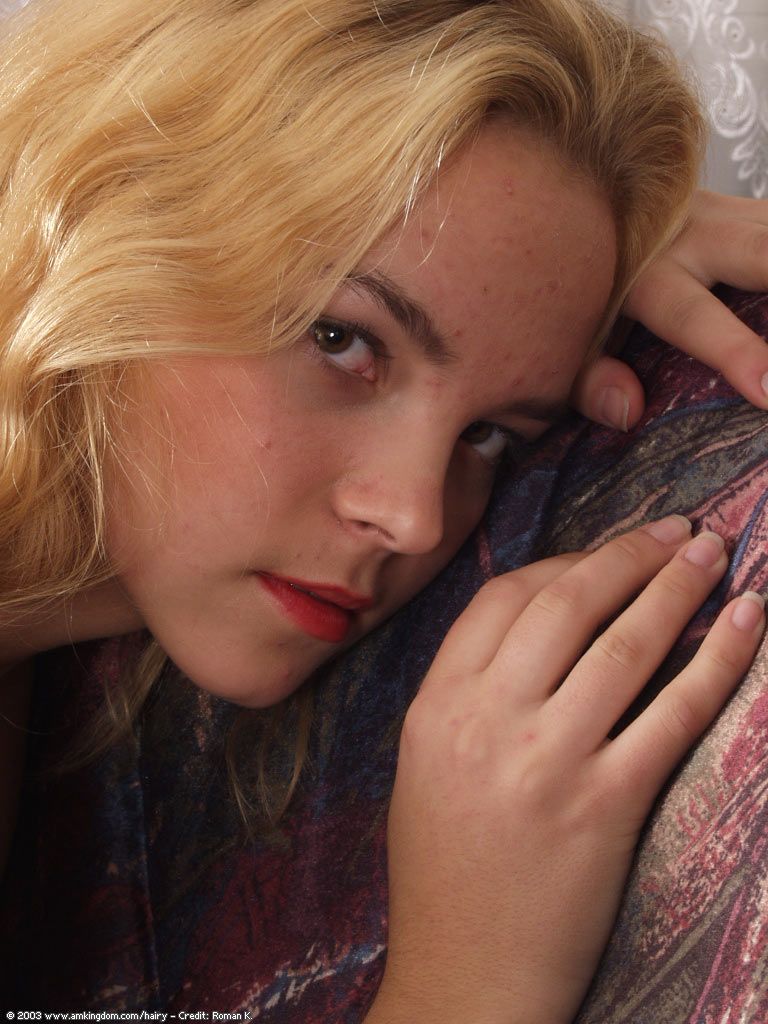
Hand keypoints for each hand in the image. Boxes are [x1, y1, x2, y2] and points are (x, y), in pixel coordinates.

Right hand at [367, 518, 763, 1023]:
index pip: (503, 597)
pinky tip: (745, 620)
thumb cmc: (445, 871)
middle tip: (677, 530)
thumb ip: (471, 688)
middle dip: (629, 555)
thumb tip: (546, 621)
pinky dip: (718, 660)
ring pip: (624, 645)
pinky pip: (673, 713)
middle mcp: (487, 718)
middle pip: (566, 603)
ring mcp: (547, 760)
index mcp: (436, 703)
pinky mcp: (606, 806)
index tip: (609, 552)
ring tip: (712, 552)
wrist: (465, 977)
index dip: (566, 561)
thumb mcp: (427, 762)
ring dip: (677, 587)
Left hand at [572, 190, 767, 430]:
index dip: (737, 352)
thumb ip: (590, 379)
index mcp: (644, 274)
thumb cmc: (589, 286)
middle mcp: (690, 234)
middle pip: (765, 253)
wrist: (589, 202)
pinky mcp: (753, 207)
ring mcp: (729, 213)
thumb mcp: (572, 337)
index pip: (695, 317)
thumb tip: (628, 411)